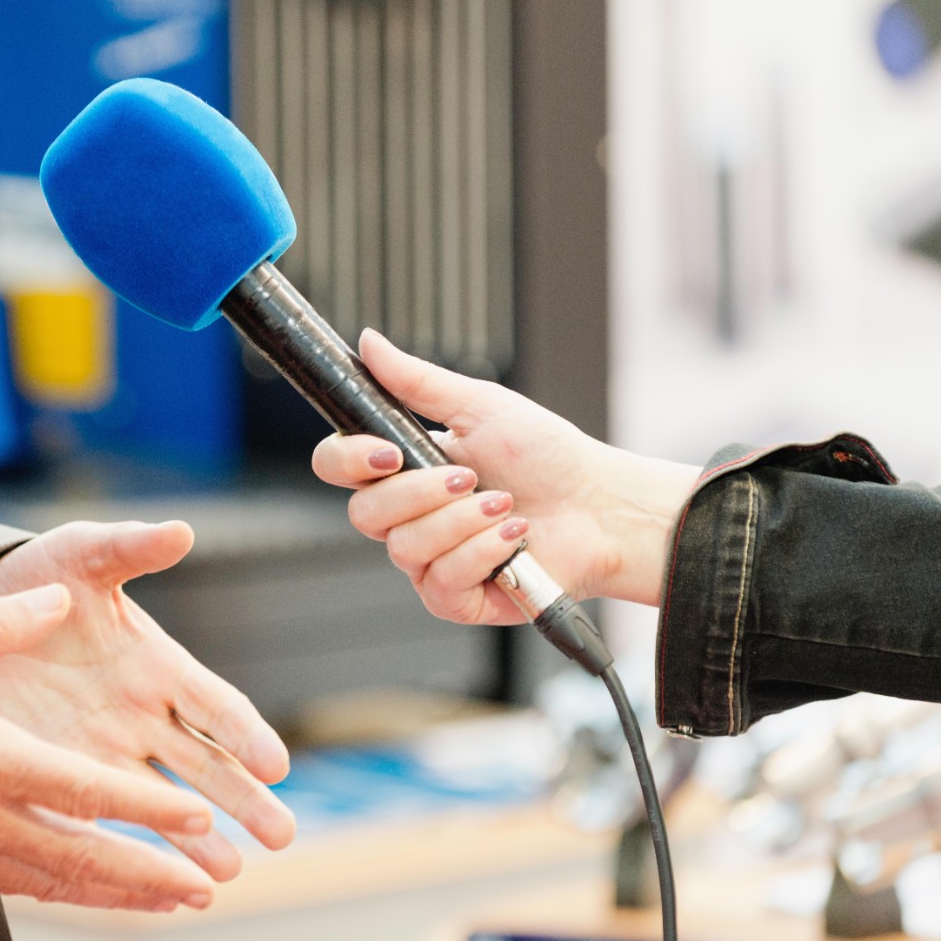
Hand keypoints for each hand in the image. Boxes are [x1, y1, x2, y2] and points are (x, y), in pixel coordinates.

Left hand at [0, 521, 294, 882]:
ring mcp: (110, 751)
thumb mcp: (84, 554)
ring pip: (168, 804)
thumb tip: (179, 530)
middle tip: (282, 836)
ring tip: (231, 876)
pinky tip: (161, 884)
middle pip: (208, 765)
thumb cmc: (45, 573)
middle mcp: (145, 716)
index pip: (215, 703)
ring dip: (201, 839)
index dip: (245, 732)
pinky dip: (137, 851)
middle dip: (245, 800)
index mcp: (159, 664)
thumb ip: (130, 547)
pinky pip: (110, 819)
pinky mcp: (68, 775)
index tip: (275, 763)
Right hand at [0, 586, 219, 912]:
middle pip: (80, 855)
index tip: (192, 816)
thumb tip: (55, 599)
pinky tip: (107, 896)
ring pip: (58, 882)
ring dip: (122, 895)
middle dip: (149, 874)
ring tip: (179, 900)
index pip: (78, 789)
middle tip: (207, 887)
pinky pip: (25, 887)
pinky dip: (76, 896)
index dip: (141, 809)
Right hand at [311, 330, 698, 622]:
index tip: (387, 452)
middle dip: (421, 493)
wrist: (601, 507)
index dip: (348, 460)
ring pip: (404, 549)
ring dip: (461, 522)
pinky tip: (514, 539)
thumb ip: (417, 380)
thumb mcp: (481, 406)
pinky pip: (440, 582)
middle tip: (469, 478)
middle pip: (364, 514)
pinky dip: (481, 553)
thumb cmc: (548, 456)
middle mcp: (408, 516)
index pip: (339, 466)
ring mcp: (429, 560)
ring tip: (505, 505)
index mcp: (403, 467)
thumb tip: (368, 342)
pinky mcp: (456, 598)